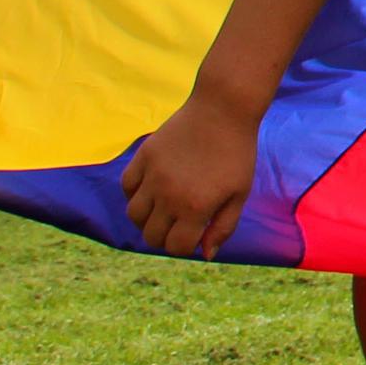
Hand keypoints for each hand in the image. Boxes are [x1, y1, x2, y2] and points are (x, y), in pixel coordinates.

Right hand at [119, 91, 260, 258]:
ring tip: (163, 209)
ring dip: (146, 219)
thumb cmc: (236, 153)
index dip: (185, 247)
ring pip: (133, 214)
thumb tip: (205, 255)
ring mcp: (153, 175)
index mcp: (196, 208)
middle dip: (165, 237)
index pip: (176, 248)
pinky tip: (152, 188)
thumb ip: (222, 228)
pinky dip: (135, 193)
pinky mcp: (143, 156)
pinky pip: (126, 186)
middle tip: (178, 224)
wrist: (222, 109)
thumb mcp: (239, 194)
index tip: (194, 234)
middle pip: (151, 236)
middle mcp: (169, 195)